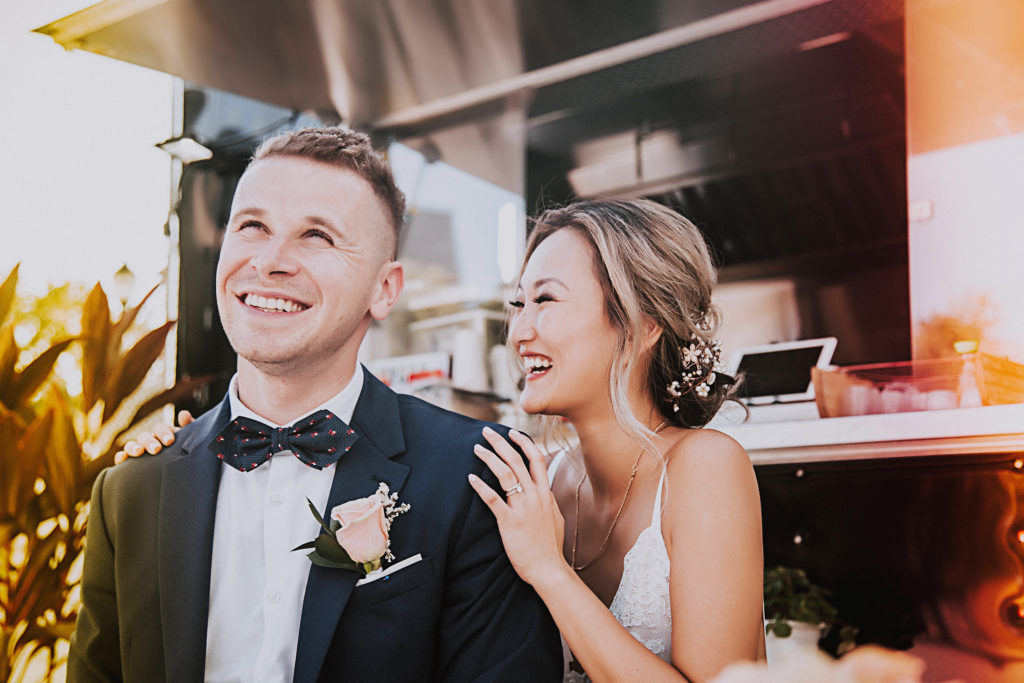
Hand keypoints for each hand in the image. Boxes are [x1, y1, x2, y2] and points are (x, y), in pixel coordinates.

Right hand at [114, 410, 194, 463]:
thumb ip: (189, 428)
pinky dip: (120, 457)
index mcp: (165, 435)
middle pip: (145, 436)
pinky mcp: (131, 464)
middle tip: (157, 449)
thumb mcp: (191, 442)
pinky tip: (121, 459)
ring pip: (132, 445)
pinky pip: (122, 458)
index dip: (164, 432)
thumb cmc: (187, 456)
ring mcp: (140, 452)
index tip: (170, 441)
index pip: (161, 428)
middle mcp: (150, 441)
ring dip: (134, 447)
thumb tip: (183, 414)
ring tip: (139, 452)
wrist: (183, 477)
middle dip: (150, 441)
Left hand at [467, 427, 566, 586]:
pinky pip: (493, 499)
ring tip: (477, 448)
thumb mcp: (556, 518)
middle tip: (487, 431)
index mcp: (546, 494)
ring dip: (490, 458)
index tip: (512, 433)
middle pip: (517, 461)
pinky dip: (481, 487)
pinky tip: (471, 478)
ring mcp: (523, 508)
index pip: (536, 459)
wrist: (548, 569)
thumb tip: (546, 492)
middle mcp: (535, 496)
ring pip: (505, 474)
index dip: (524, 443)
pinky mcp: (509, 521)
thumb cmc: (550, 547)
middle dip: (501, 443)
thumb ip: (549, 502)